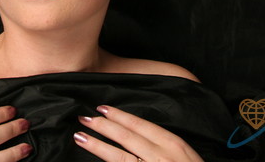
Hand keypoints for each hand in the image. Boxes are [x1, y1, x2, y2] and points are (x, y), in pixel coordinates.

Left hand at [73, 105, 202, 161]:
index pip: (142, 126)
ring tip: (80, 136)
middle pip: (127, 137)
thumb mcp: (184, 156)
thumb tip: (136, 134)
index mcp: (175, 146)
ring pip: (120, 157)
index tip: (103, 108)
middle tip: (84, 117)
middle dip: (103, 126)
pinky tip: (94, 160)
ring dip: (97, 145)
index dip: (121, 116)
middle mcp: (163, 157)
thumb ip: (163, 145)